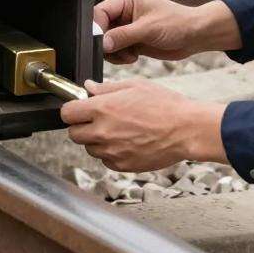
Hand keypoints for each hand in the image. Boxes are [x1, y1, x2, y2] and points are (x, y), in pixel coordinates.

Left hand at [60, 78, 227, 171]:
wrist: (187, 130)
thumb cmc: (165, 105)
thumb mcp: (134, 86)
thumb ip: (106, 88)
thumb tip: (88, 87)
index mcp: (102, 109)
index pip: (66, 113)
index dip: (72, 110)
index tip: (79, 108)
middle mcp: (103, 132)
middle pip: (74, 134)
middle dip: (82, 126)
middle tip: (97, 120)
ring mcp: (112, 151)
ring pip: (90, 149)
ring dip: (96, 141)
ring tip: (117, 131)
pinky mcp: (123, 165)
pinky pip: (106, 161)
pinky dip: (110, 154)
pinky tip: (125, 143)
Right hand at [95, 0, 241, 63]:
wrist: (196, 36)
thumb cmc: (178, 23)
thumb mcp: (148, 28)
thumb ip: (123, 35)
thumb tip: (101, 43)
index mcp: (126, 0)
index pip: (100, 12)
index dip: (97, 29)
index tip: (101, 43)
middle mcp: (124, 12)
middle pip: (101, 28)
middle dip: (107, 43)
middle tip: (118, 51)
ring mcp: (127, 26)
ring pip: (106, 41)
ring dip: (115, 52)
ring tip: (129, 55)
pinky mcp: (131, 40)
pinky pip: (115, 50)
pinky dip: (120, 57)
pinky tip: (133, 57)